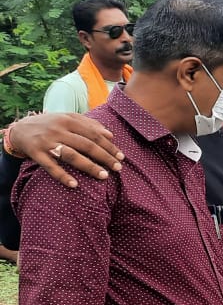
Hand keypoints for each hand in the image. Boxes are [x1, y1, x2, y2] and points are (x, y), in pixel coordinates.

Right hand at [8, 112, 123, 186]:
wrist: (20, 129)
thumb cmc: (51, 124)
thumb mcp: (68, 118)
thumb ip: (89, 124)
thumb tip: (110, 134)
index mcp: (69, 120)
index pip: (94, 134)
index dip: (109, 146)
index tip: (121, 157)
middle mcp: (59, 130)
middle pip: (86, 145)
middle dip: (104, 157)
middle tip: (118, 168)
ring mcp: (47, 142)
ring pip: (71, 155)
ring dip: (89, 166)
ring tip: (103, 176)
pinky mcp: (36, 154)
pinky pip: (51, 167)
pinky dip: (62, 176)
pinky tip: (74, 185)